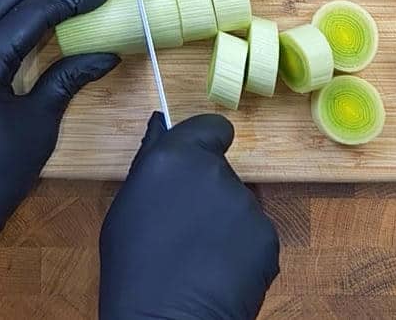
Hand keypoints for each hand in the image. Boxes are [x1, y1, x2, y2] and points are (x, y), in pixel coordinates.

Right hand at [100, 112, 279, 318]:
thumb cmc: (133, 268)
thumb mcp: (127, 207)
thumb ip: (150, 162)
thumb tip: (161, 125)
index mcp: (176, 159)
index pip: (214, 126)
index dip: (207, 142)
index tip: (196, 161)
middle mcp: (216, 173)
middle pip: (220, 170)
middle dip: (207, 191)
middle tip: (184, 226)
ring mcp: (246, 206)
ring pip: (237, 205)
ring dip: (223, 222)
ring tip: (198, 256)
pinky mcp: (268, 237)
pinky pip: (254, 234)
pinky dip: (240, 249)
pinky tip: (217, 271)